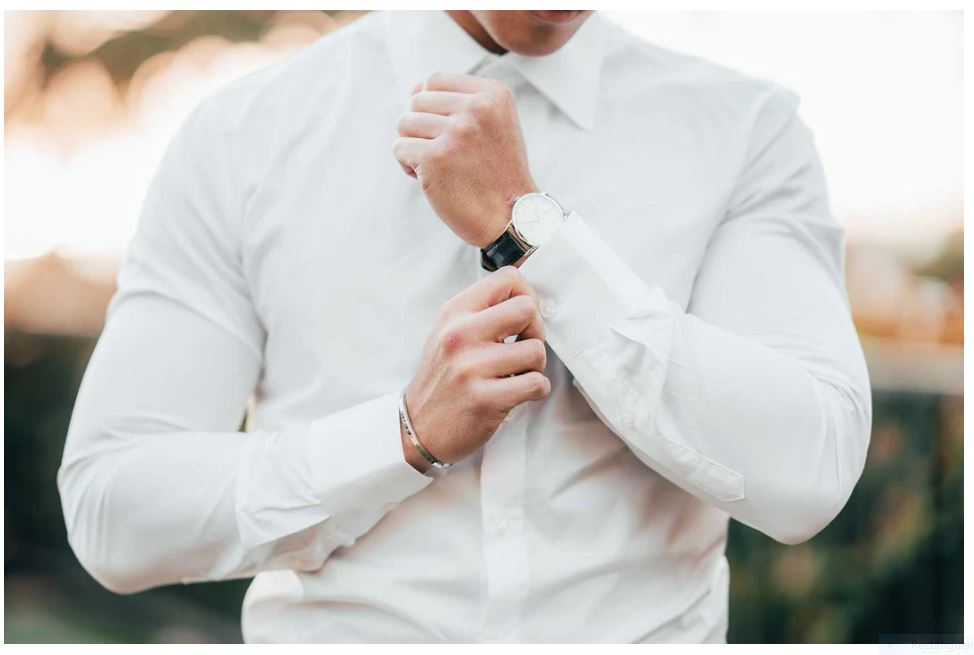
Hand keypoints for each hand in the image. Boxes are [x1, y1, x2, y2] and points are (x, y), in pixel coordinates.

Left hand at [393, 72, 537, 248]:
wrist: (511, 217)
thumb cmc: (497, 173)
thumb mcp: (494, 125)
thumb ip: (459, 101)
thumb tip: (414, 88)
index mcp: (493, 94)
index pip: (435, 80)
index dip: (432, 107)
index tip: (450, 132)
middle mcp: (476, 108)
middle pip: (416, 101)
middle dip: (422, 128)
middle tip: (445, 155)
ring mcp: (456, 132)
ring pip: (404, 124)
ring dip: (414, 147)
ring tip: (439, 166)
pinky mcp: (435, 158)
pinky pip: (399, 148)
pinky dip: (408, 167)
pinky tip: (431, 180)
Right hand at [401, 267, 549, 472]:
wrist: (418, 428)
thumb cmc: (442, 379)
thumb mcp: (449, 333)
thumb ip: (482, 312)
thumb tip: (527, 298)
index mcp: (454, 313)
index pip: (507, 278)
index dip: (526, 295)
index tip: (522, 317)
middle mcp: (460, 335)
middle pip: (527, 309)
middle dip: (536, 328)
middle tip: (523, 345)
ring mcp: (472, 368)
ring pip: (537, 350)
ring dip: (535, 365)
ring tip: (516, 374)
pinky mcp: (486, 399)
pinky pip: (537, 383)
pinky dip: (536, 389)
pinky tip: (517, 392)